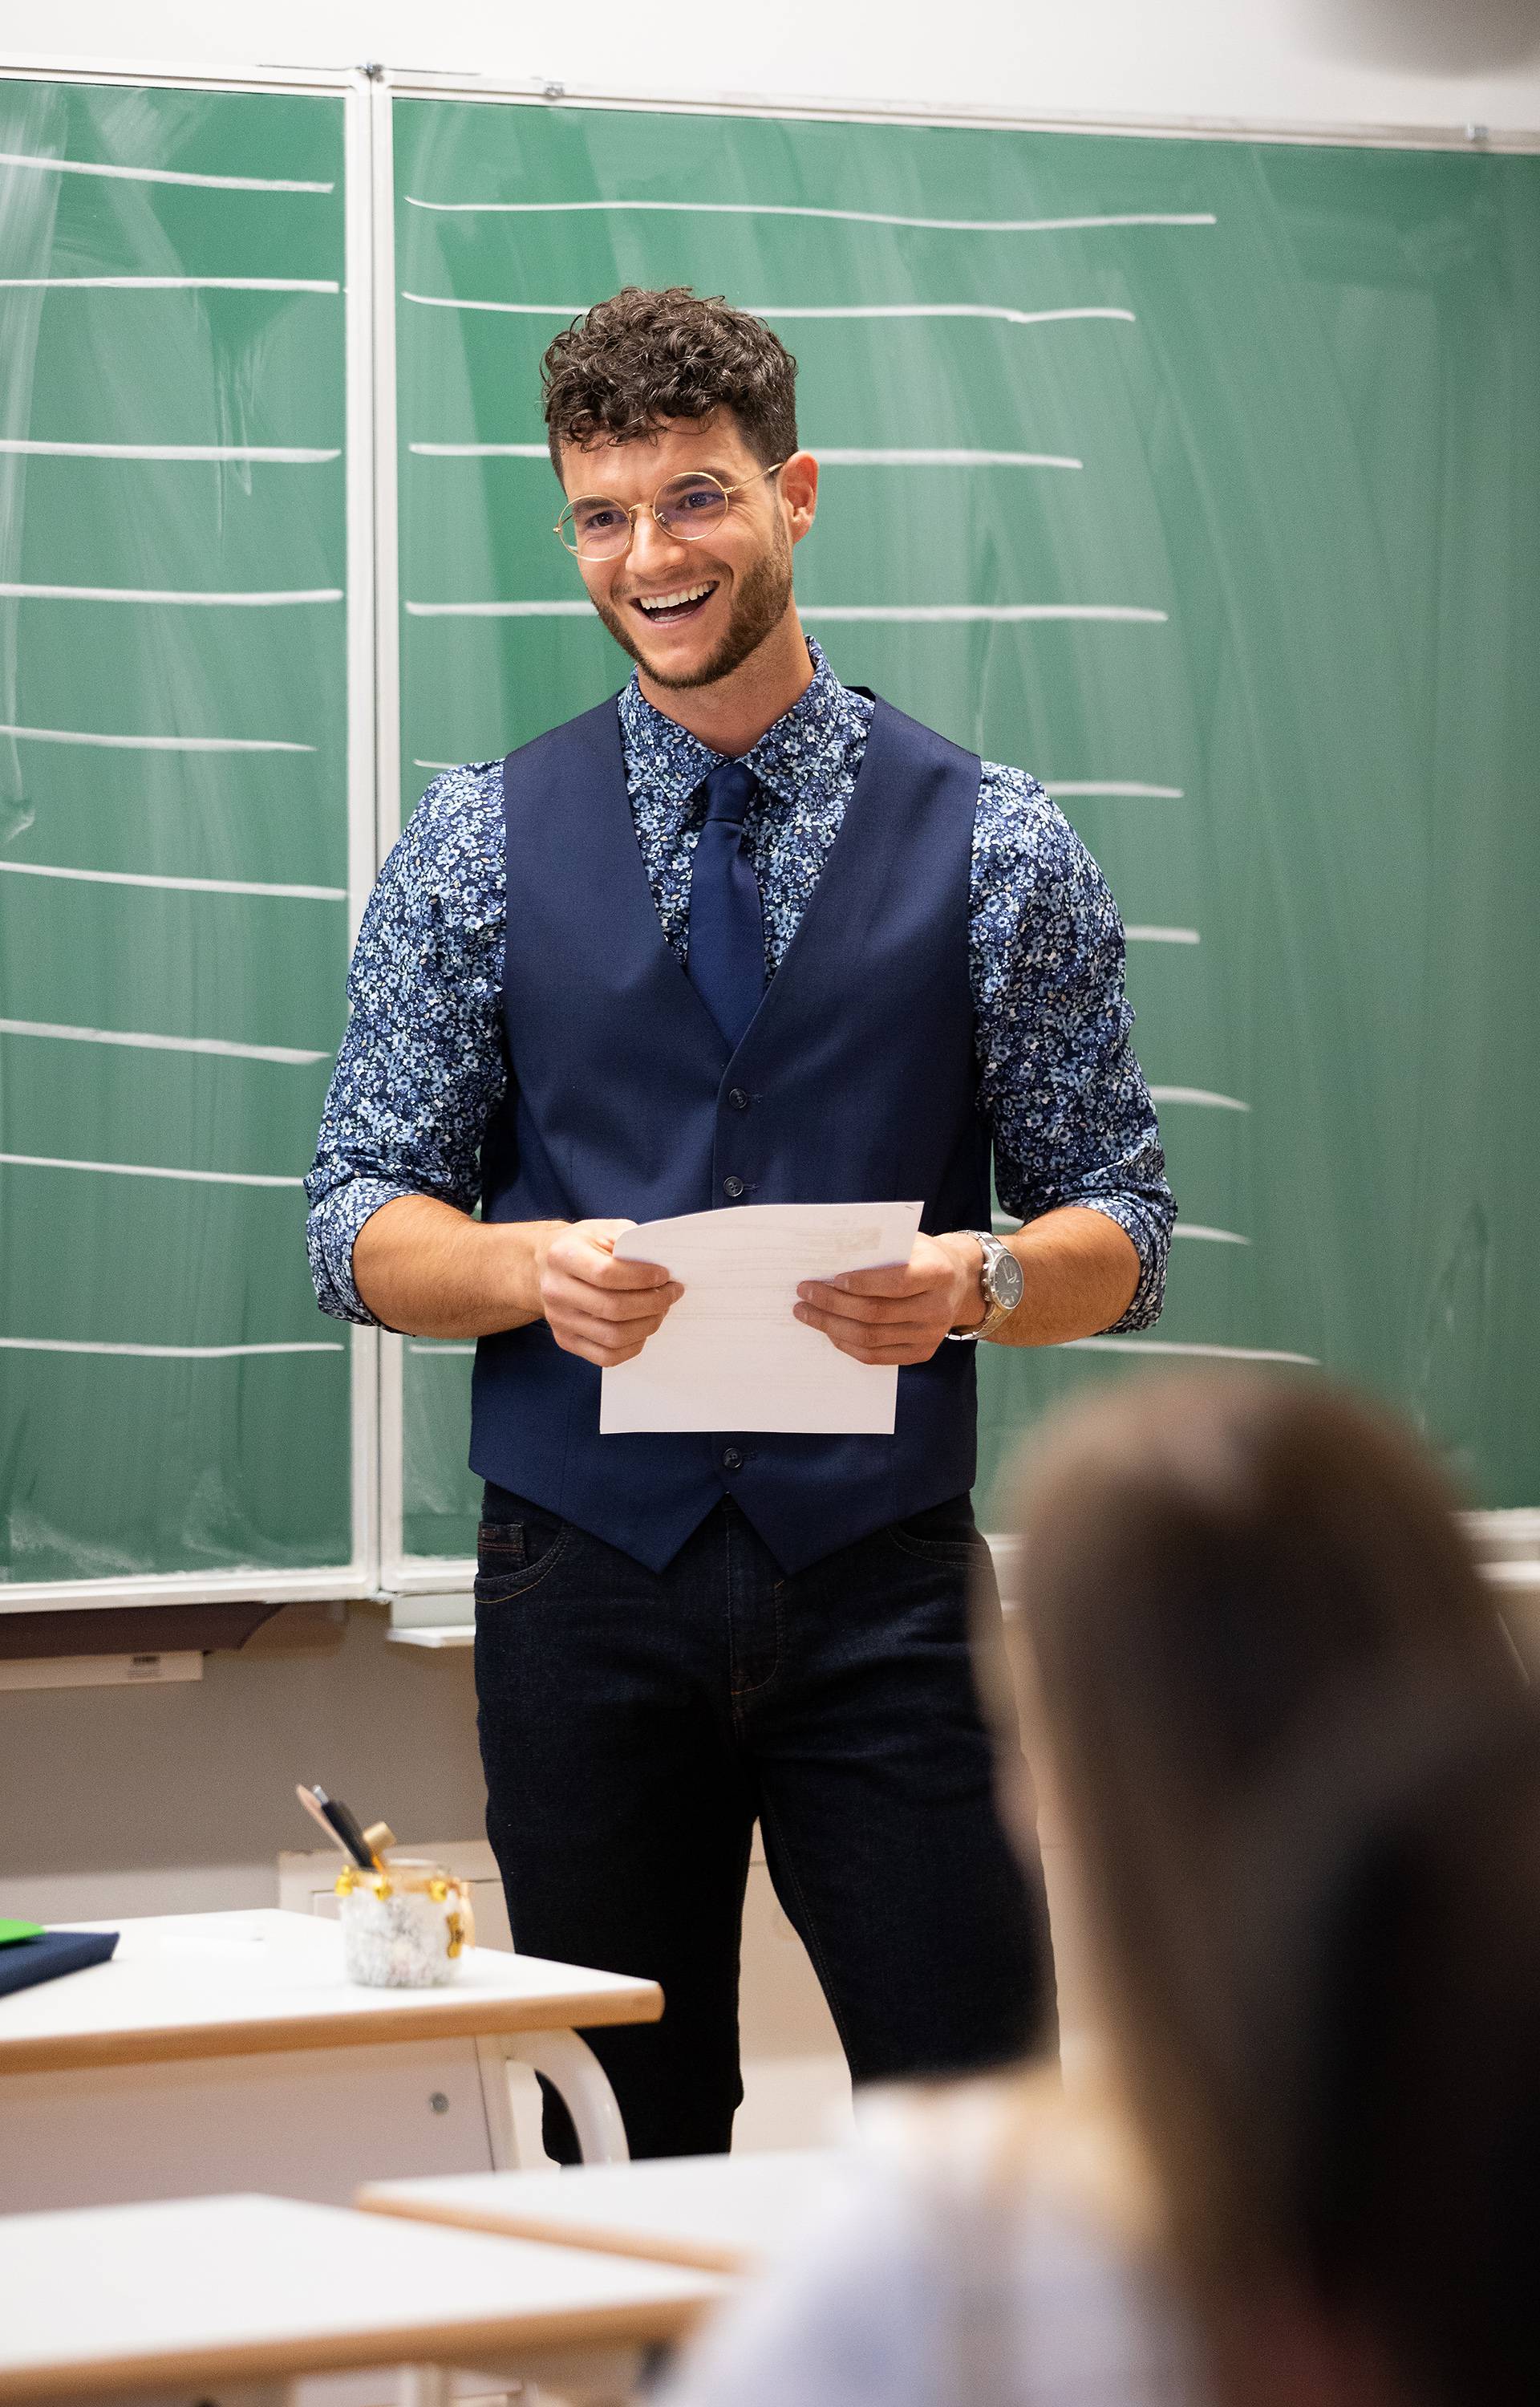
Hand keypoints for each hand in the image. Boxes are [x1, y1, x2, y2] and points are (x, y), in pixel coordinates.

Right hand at [535, 1219, 682, 1366]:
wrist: (548, 1266)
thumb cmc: (584, 1246)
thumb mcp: (604, 1230)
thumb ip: (630, 1242)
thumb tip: (661, 1267)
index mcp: (563, 1255)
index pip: (606, 1274)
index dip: (642, 1277)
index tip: (665, 1275)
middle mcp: (555, 1290)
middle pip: (612, 1308)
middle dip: (653, 1303)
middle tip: (672, 1293)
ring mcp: (559, 1319)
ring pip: (613, 1336)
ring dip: (647, 1325)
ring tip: (660, 1309)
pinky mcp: (565, 1340)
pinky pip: (606, 1357)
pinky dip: (633, 1346)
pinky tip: (643, 1328)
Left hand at [794, 1231, 984, 1365]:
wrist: (960, 1283)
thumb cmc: (924, 1257)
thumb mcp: (911, 1242)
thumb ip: (879, 1249)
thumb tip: (830, 1256)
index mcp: (938, 1273)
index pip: (897, 1283)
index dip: (863, 1283)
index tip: (833, 1278)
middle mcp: (937, 1308)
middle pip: (876, 1313)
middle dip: (833, 1304)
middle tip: (805, 1293)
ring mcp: (930, 1335)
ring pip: (871, 1338)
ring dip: (831, 1326)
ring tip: (807, 1313)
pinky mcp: (921, 1353)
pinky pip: (876, 1356)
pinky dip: (847, 1344)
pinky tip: (829, 1330)